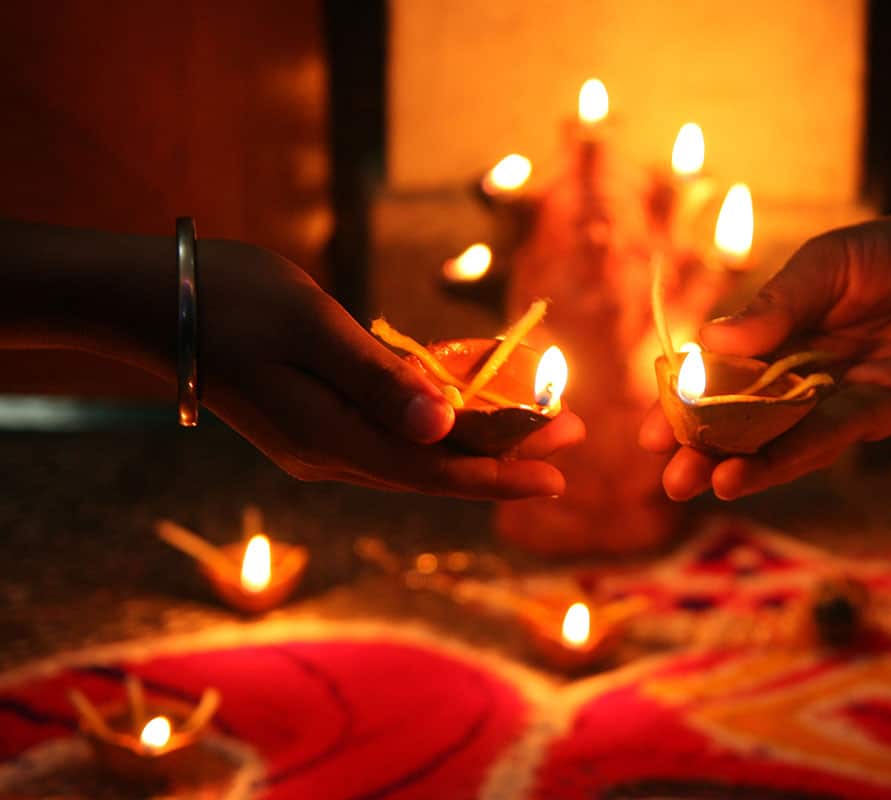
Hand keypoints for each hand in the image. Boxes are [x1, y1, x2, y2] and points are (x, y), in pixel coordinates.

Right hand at [196, 241, 583, 497]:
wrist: (153, 301)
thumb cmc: (230, 300)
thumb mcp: (313, 332)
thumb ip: (380, 383)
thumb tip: (445, 429)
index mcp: (331, 439)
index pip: (433, 470)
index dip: (499, 474)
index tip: (560, 476)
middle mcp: (329, 454)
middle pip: (433, 466)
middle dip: (504, 454)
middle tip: (574, 434)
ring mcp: (319, 441)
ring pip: (415, 452)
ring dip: (476, 438)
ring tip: (539, 420)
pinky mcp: (313, 421)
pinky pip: (390, 430)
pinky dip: (434, 421)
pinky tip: (468, 404)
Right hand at [640, 211, 890, 499]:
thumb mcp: (824, 266)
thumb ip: (775, 306)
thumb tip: (710, 342)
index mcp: (783, 336)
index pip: (724, 378)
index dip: (688, 404)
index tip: (650, 430)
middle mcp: (806, 375)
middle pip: (748, 420)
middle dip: (706, 449)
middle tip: (668, 477)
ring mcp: (843, 399)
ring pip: (784, 439)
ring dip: (742, 465)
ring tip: (699, 484)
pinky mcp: (886, 413)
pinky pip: (831, 437)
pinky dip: (789, 456)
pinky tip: (749, 473)